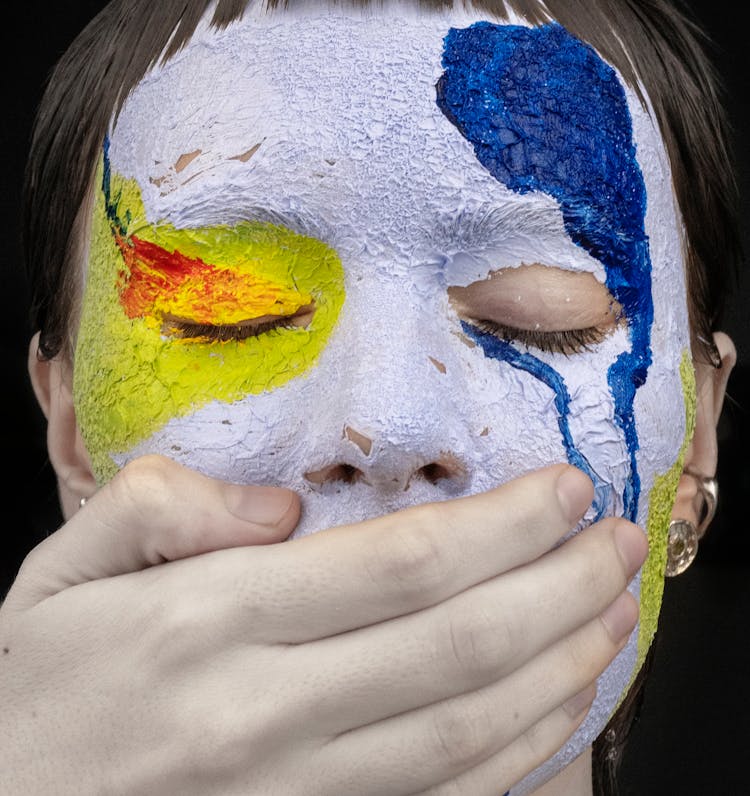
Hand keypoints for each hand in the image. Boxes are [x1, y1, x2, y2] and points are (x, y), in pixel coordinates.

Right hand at [0, 455, 645, 794]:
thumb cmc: (30, 695)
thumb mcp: (56, 574)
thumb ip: (159, 508)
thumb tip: (280, 504)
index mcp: (205, 621)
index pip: (397, 563)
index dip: (500, 524)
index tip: (564, 487)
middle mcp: (263, 712)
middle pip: (455, 643)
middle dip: (558, 584)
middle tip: (618, 538)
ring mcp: (294, 795)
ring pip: (468, 730)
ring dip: (559, 664)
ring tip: (616, 608)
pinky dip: (521, 752)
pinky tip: (562, 703)